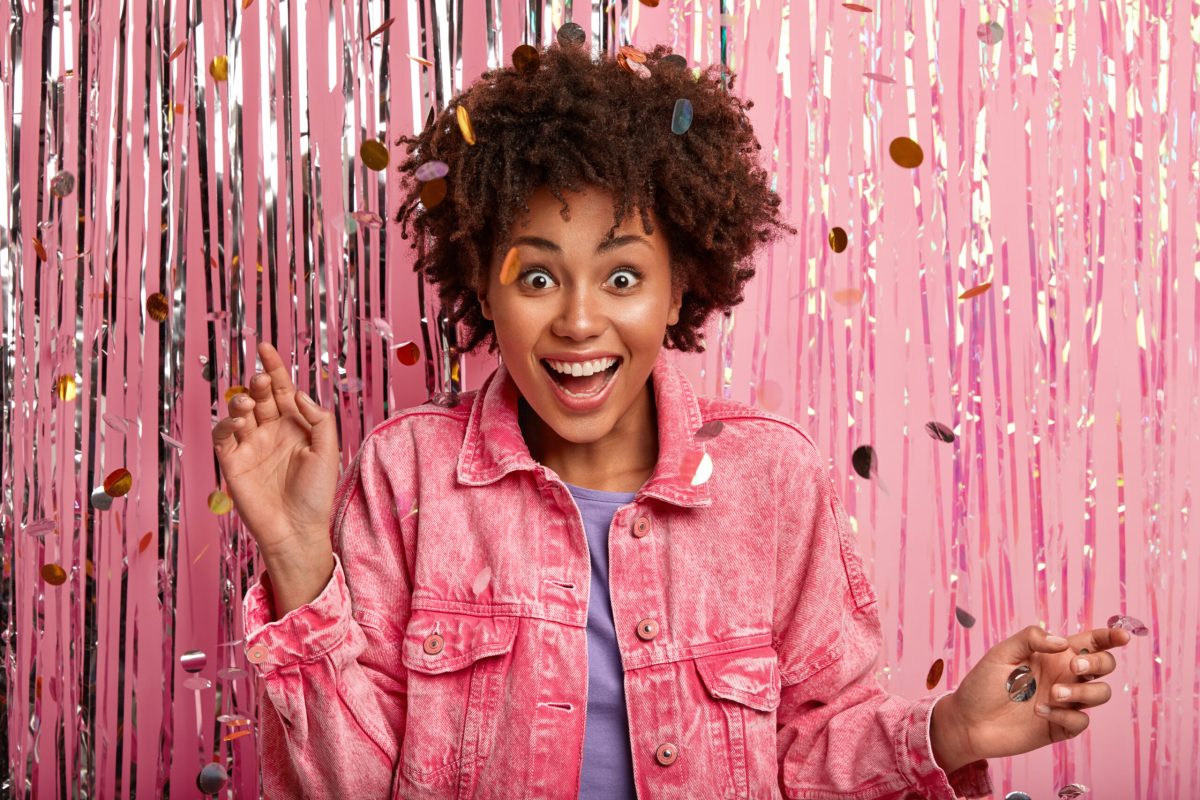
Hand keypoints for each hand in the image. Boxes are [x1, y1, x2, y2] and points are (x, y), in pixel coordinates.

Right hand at [210, 342, 339, 561]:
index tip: (266, 346)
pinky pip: (223, 436)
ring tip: (249, 402)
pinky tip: (237, 422)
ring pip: (239, 411)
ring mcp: (250, 445)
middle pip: (261, 396)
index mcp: (295, 426)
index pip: (282, 389)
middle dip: (259, 383)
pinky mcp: (233, 462)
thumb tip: (297, 393)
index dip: (274, 367)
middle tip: (262, 380)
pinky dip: (225, 424)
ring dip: (241, 401)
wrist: (297, 529)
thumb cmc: (316, 493)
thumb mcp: (328, 451)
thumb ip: (318, 418)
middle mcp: (271, 431)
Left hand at [932, 624, 1134, 769]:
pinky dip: (1066, 715)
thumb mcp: (1002, 653)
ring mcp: (1064, 702)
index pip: (1090, 643)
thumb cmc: (982, 684)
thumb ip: (1031, 639)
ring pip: (1100, 693)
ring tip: (1053, 693)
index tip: (1123, 636)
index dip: (1110, 638)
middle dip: (1098, 663)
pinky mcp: (1061, 727)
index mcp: (1053, 655)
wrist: (968, 721)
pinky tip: (1040, 712)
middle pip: (1104, 666)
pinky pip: (1081, 720)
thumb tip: (1063, 643)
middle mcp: (1064, 676)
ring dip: (1083, 691)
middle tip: (1073, 666)